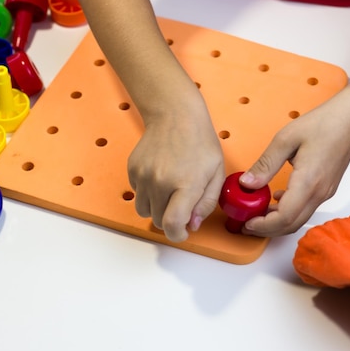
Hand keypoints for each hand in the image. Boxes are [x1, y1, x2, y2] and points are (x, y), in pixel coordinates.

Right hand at [128, 105, 224, 242]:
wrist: (175, 115)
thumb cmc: (200, 142)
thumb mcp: (216, 173)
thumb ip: (207, 203)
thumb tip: (192, 225)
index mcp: (186, 184)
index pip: (173, 225)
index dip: (178, 235)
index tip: (182, 232)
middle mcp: (160, 182)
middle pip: (158, 221)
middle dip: (171, 220)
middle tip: (181, 205)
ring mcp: (143, 176)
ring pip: (144, 210)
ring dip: (157, 208)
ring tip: (170, 190)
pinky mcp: (133, 170)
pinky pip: (137, 194)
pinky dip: (147, 193)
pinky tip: (160, 176)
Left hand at [239, 102, 349, 236]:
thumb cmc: (322, 124)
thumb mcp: (285, 139)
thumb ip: (265, 164)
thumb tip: (247, 183)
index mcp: (308, 181)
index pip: (284, 217)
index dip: (264, 225)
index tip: (247, 223)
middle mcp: (319, 193)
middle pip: (291, 225)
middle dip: (267, 229)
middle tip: (247, 225)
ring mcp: (325, 193)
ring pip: (299, 219)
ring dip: (277, 222)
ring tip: (258, 214)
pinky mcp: (327, 190)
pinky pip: (306, 209)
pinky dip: (289, 212)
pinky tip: (276, 199)